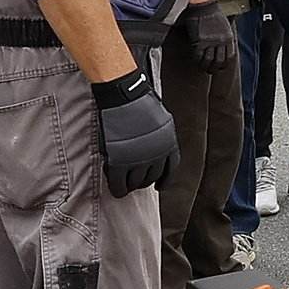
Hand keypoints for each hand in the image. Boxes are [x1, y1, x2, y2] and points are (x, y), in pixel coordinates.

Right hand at [91, 70, 175, 196]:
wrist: (125, 96)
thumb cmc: (141, 102)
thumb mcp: (161, 121)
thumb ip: (160, 137)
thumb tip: (157, 148)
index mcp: (169, 145)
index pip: (170, 169)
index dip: (164, 180)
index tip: (159, 186)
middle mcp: (157, 155)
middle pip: (152, 176)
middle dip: (145, 181)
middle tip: (136, 182)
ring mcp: (138, 159)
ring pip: (137, 182)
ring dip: (132, 186)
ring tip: (127, 186)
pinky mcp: (119, 161)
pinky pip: (119, 182)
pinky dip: (118, 189)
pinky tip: (117, 191)